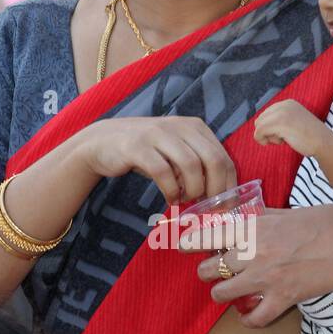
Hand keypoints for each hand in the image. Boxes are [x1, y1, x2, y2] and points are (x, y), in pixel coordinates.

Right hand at [78, 116, 237, 205]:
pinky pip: (163, 172)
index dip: (229, 186)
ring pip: (191, 165)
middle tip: (208, 207)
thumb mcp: (177, 153)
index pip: (224, 157)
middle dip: (216, 190)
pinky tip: (170, 198)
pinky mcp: (137, 147)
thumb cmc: (147, 153)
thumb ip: (199, 167)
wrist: (103, 142)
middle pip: (213, 160)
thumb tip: (223, 196)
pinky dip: (171, 190)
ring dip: (192, 190)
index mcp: (195, 127)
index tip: (225, 207)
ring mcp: (158, 134)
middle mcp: (179, 126)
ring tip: (185, 200)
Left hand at [178, 203, 332, 327]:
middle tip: (213, 271)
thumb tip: (239, 216)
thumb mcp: (285, 212)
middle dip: (207, 271)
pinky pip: (254, 319)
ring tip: (227, 292)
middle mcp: (253, 252)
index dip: (188, 243)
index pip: (205, 236)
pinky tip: (247, 317)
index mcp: (253, 227)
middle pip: (207, 269)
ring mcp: (267, 278)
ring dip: (222, 295)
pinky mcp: (284, 298)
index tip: (182, 246)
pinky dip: (248, 321)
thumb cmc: (323, 221)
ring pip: (222, 295)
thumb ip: (259, 217)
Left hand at [254, 101, 325, 155]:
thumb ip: (279, 119)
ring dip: (268, 137)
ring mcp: (281, 113)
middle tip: (283, 138)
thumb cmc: (309, 136)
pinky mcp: (279, 123)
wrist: (323, 142)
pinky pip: (259, 133)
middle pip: (260, 120)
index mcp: (287, 103)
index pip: (266, 115)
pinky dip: (264, 140)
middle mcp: (283, 105)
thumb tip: (258, 125)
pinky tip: (280, 142)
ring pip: (259, 126)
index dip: (271, 128)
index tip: (284, 133)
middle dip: (268, 132)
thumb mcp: (293, 121)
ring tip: (283, 139)